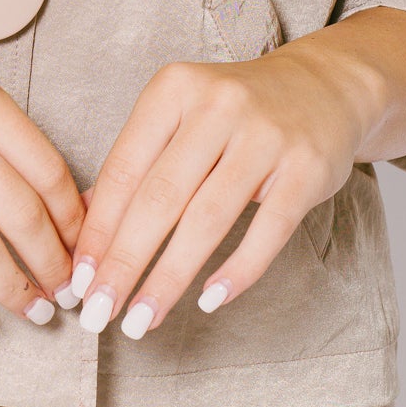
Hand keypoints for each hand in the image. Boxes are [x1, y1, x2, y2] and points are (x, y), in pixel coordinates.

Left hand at [65, 38, 379, 338]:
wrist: (326, 86)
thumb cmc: (237, 113)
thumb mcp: (180, 117)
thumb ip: (136, 163)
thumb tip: (81, 225)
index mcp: (175, 89)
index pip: (124, 170)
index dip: (98, 230)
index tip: (79, 279)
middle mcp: (219, 106)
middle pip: (159, 198)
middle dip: (124, 263)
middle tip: (100, 312)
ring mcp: (266, 137)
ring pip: (207, 220)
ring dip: (169, 278)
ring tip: (142, 320)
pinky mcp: (307, 168)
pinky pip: (267, 230)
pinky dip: (236, 271)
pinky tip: (208, 301)